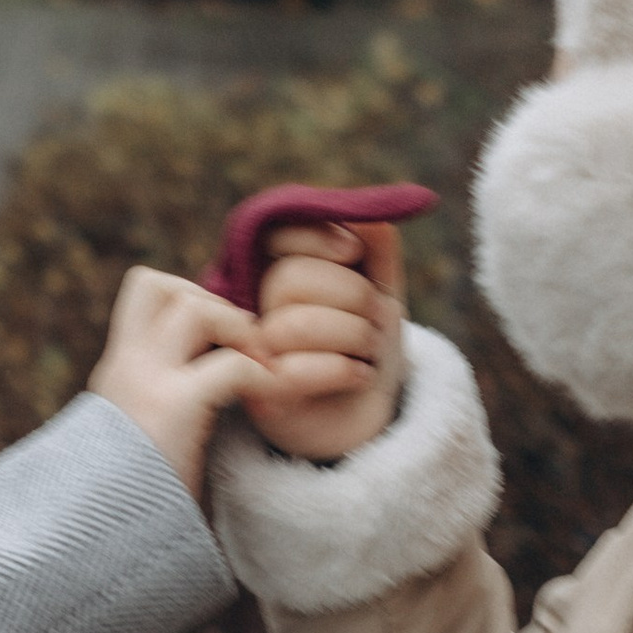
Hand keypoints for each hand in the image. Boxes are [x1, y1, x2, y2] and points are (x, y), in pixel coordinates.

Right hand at [89, 266, 271, 497]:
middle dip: (210, 302)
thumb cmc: (126, 511)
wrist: (93, 545)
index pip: (143, 294)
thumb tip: (194, 407)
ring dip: (237, 328)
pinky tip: (270, 403)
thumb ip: (156, 411)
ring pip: (191, 306)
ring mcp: (145, 384)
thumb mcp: (135, 445)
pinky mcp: (174, 410)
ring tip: (258, 370)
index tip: (216, 338)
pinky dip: (262, 376)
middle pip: (157, 283)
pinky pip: (233, 366)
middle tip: (241, 348)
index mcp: (115, 374)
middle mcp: (123, 369)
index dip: (187, 297)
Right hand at [241, 222, 406, 463]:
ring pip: (296, 325)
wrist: (366, 418)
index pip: (272, 236)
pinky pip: (297, 372)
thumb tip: (368, 214)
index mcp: (272, 275)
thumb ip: (376, 251)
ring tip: (370, 351)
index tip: (353, 251)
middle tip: (376, 321)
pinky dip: (344, 370)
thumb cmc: (366, 349)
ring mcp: (251, 359)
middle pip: (288, 280)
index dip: (313, 236)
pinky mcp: (262, 400)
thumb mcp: (380, 293)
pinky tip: (362, 376)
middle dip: (352, 294)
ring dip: (355, 334)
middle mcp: (252, 313)